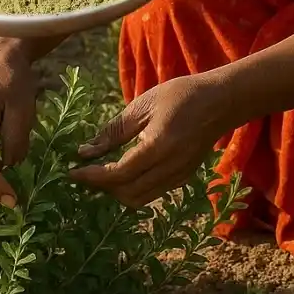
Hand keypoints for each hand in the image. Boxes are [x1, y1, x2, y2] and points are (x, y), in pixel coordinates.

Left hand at [69, 73, 231, 206]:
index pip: (119, 174)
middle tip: (84, 172)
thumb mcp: (144, 104)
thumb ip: (115, 130)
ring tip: (101, 175)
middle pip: (128, 193)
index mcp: (160, 146)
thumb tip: (85, 151)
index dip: (93, 177)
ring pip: (140, 199)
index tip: (72, 171)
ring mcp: (180, 175)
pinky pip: (153, 193)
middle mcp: (171, 167)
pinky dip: (134, 189)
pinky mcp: (184, 177)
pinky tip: (124, 173)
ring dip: (117, 192)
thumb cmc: (181, 95)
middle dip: (102, 187)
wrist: (221, 100)